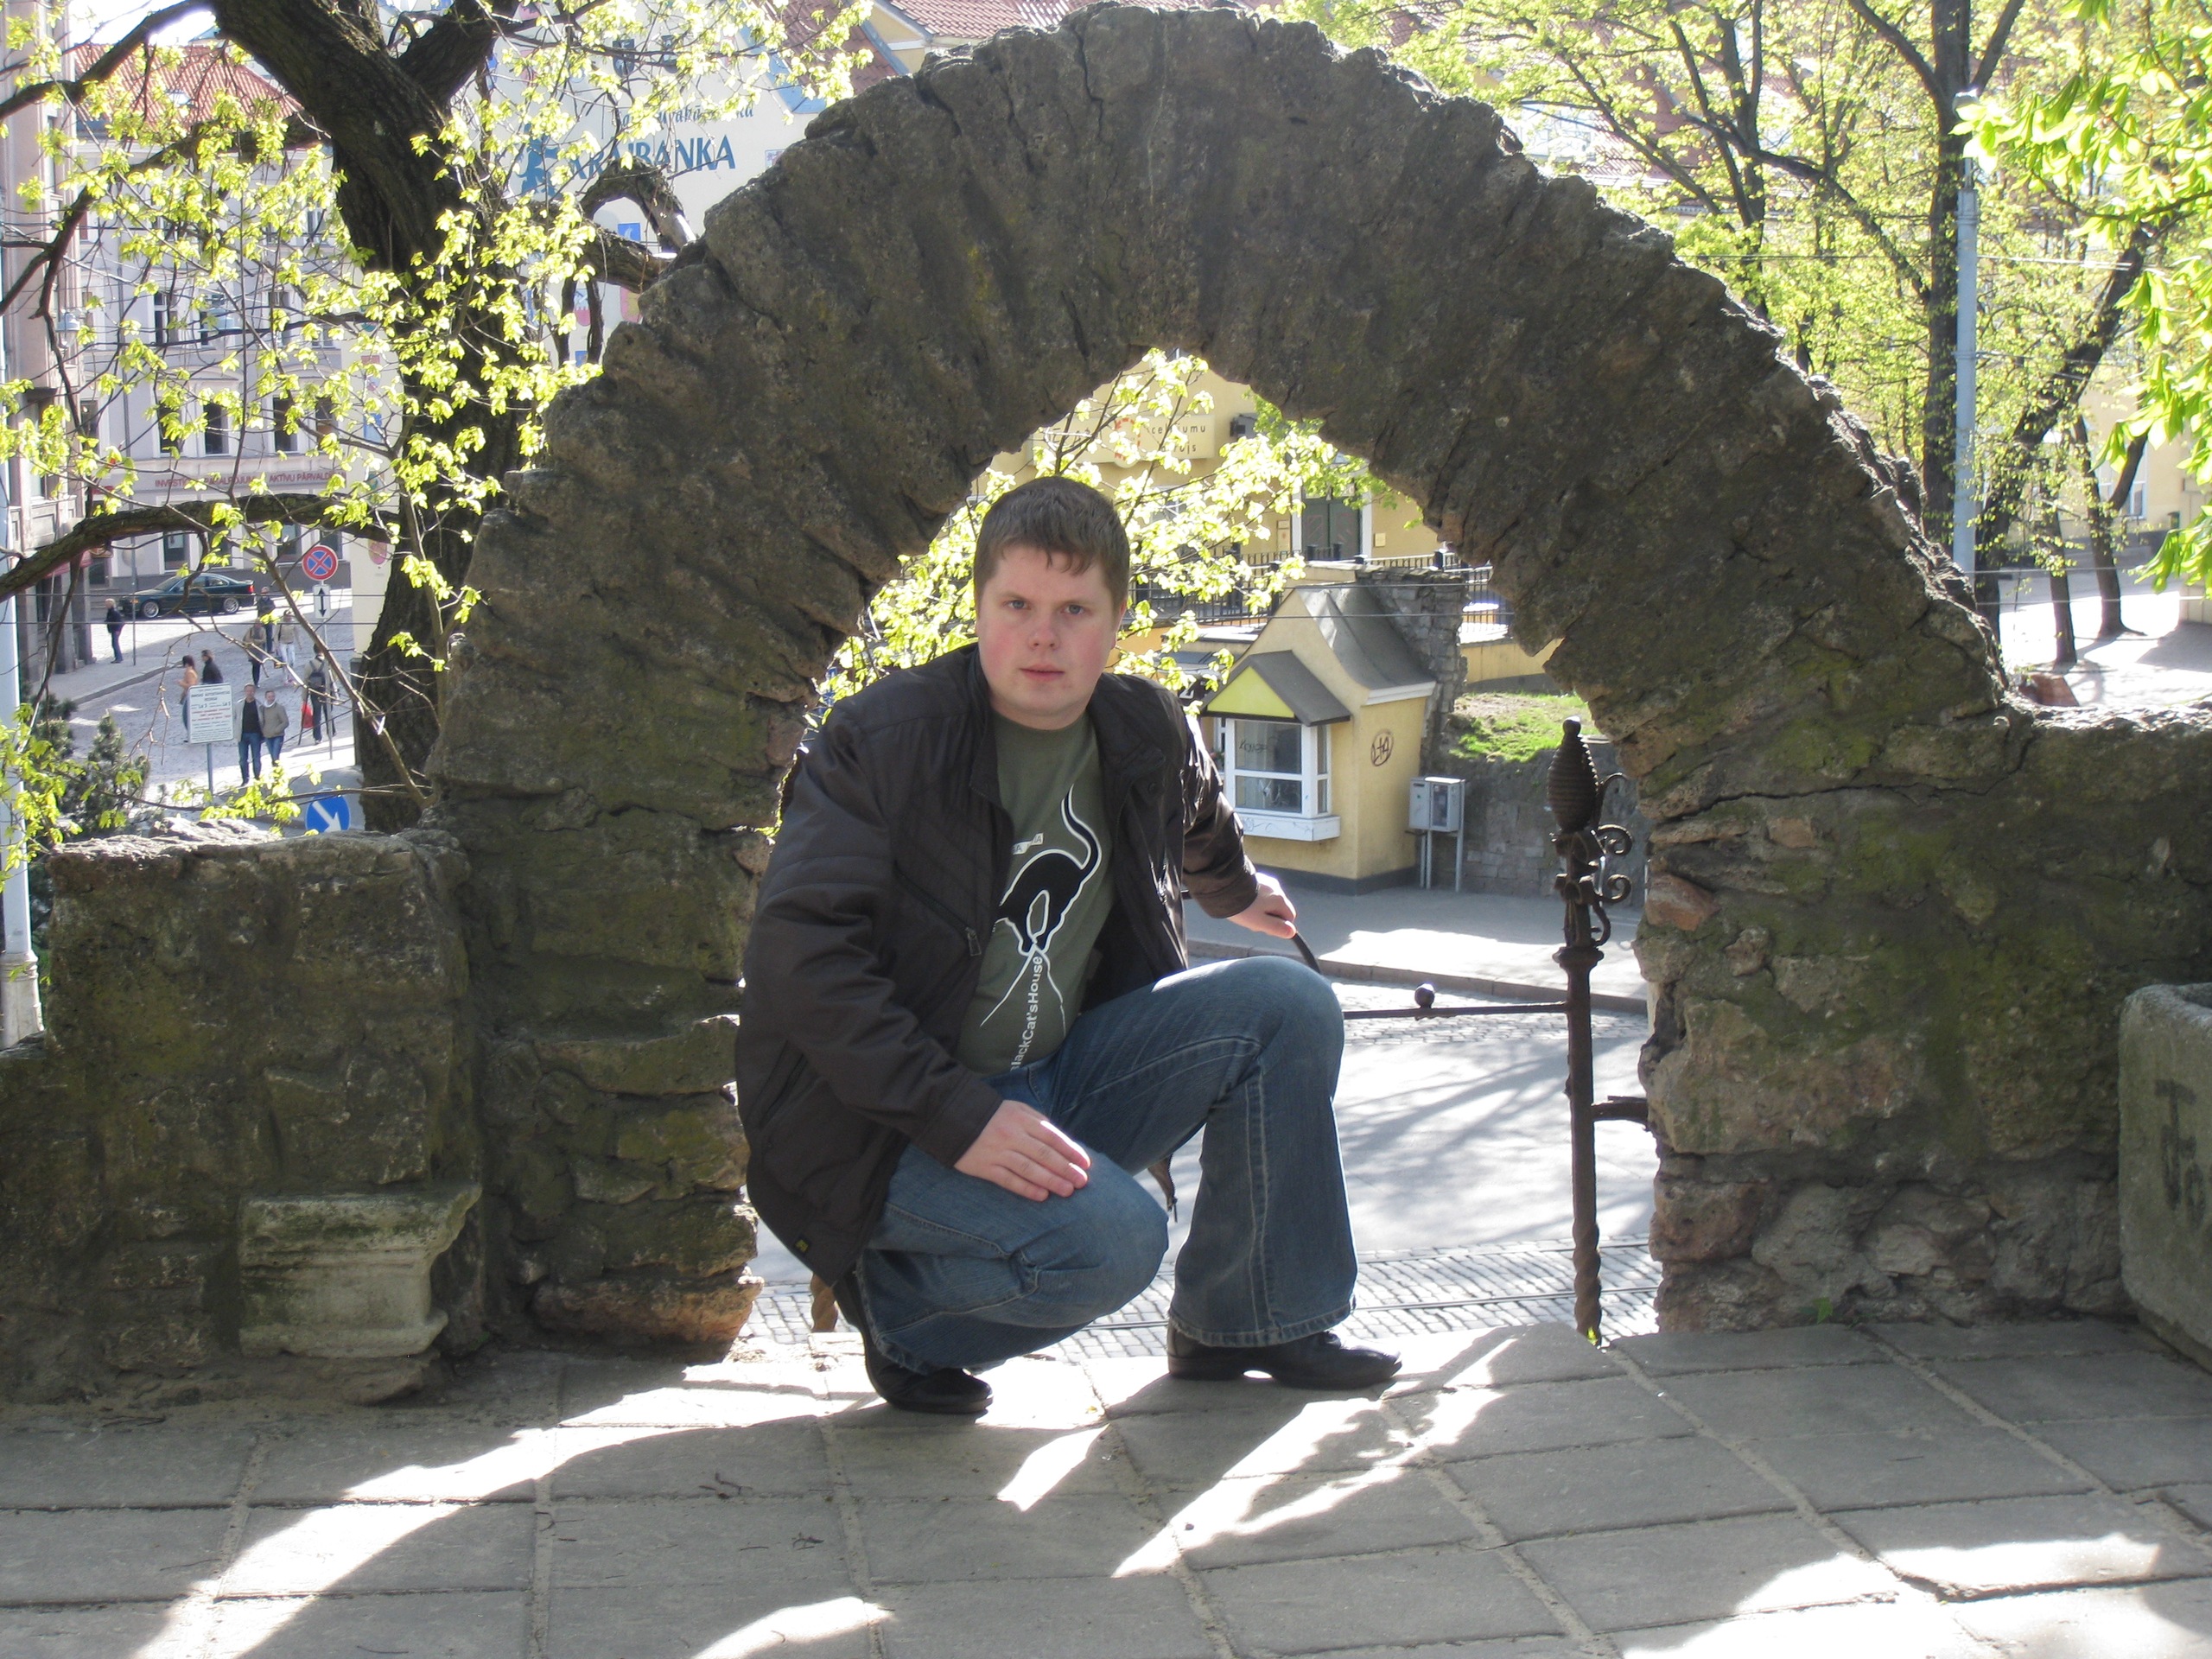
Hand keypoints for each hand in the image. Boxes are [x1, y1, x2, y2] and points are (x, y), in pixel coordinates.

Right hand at [955, 1099, 1092, 1200]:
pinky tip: (1042, 1195)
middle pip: (1044, 1154)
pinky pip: (1008, 1180)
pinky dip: (1026, 1188)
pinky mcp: (984, 1167)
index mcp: (1021, 1118)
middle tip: (1082, 1181)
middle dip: (1065, 1168)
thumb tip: (1063, 1142)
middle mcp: (1011, 1135)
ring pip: (1029, 1169)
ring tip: (1067, 1191)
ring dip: (1051, 1181)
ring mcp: (997, 1152)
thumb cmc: (992, 1115)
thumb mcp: (1016, 1110)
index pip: (1052, 1136)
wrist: (952, 1117)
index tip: (1085, 1163)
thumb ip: (1038, 1122)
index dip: (1070, 1150)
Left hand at [1228, 872, 1296, 938]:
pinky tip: (1242, 902)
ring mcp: (1266, 881)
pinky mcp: (1255, 878)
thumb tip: (1292, 932)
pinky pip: (1260, 893)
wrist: (1224, 885)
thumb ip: (1276, 928)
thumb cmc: (1242, 906)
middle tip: (1250, 920)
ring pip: (1269, 901)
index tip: (1264, 928)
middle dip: (1267, 917)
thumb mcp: (1259, 922)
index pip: (1290, 917)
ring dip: (1259, 909)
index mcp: (1280, 899)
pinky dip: (1253, 900)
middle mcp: (1276, 888)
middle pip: (1278, 909)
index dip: (1279, 926)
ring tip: (1243, 911)